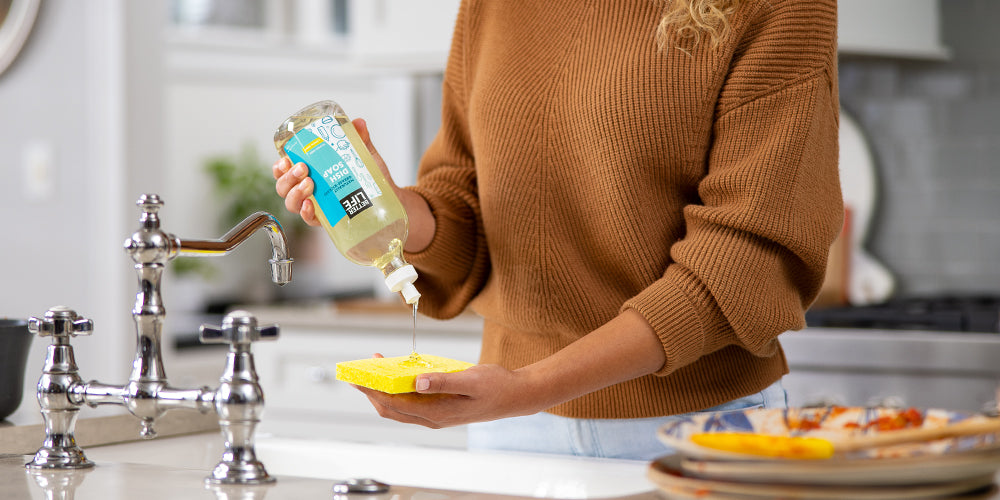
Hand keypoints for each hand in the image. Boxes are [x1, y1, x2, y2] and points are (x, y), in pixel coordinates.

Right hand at [273, 118, 433, 250]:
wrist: (389, 200)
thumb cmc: (371, 178)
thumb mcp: (365, 156)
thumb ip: (360, 139)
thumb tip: (358, 122)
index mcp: (311, 172)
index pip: (285, 170)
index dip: (279, 167)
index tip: (285, 160)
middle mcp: (309, 190)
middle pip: (284, 187)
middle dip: (288, 178)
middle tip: (303, 169)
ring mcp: (316, 206)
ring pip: (292, 203)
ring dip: (295, 193)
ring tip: (309, 184)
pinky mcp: (326, 221)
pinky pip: (309, 219)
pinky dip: (306, 213)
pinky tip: (310, 205)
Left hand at [353, 359, 545, 428]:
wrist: (515, 396)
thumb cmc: (497, 387)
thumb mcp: (471, 380)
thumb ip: (443, 381)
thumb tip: (417, 381)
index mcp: (437, 413)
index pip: (394, 405)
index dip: (372, 392)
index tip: (358, 378)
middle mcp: (432, 418)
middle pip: (391, 409)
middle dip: (372, 391)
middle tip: (361, 371)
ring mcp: (436, 415)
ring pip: (400, 406)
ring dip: (385, 390)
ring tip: (377, 369)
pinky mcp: (440, 408)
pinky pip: (411, 402)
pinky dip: (399, 390)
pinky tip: (399, 374)